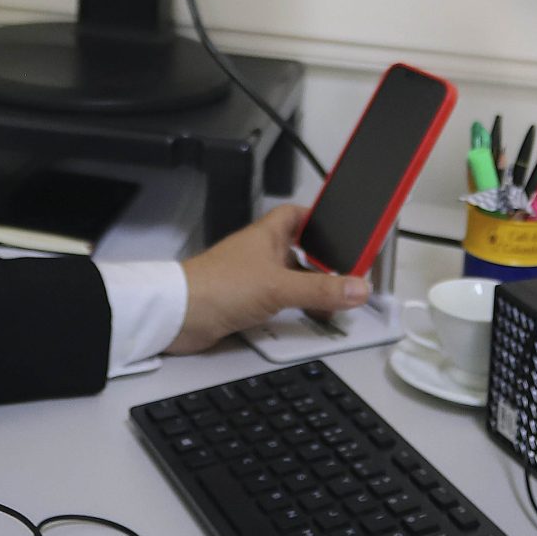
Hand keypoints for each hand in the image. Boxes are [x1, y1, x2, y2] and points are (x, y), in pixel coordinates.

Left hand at [163, 203, 368, 354]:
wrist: (178, 316)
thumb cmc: (217, 286)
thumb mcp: (279, 287)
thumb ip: (321, 289)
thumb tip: (358, 287)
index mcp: (266, 235)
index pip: (297, 214)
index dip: (319, 219)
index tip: (343, 229)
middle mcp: (259, 254)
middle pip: (297, 251)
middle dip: (321, 263)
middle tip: (344, 275)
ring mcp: (251, 278)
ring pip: (288, 279)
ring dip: (307, 289)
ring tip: (331, 303)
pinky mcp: (244, 303)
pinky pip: (276, 303)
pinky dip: (292, 310)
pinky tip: (303, 320)